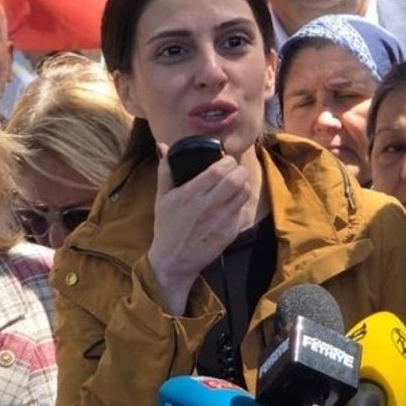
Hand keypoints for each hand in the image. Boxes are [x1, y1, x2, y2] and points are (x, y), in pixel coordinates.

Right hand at [146, 142, 255, 314]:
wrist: (174, 260)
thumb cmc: (167, 226)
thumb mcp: (161, 198)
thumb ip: (165, 170)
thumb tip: (163, 146)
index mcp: (190, 195)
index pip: (219, 170)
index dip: (227, 161)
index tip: (224, 160)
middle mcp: (207, 207)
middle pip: (236, 179)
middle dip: (239, 170)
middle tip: (233, 170)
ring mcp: (221, 221)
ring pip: (244, 193)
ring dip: (243, 184)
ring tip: (235, 184)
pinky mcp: (230, 233)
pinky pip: (243, 210)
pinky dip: (241, 202)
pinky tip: (231, 202)